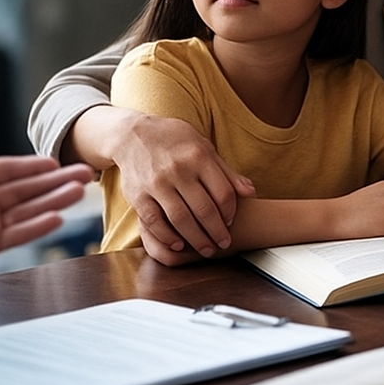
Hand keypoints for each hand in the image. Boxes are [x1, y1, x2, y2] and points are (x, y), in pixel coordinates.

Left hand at [0, 103, 89, 285]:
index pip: (8, 169)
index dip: (32, 165)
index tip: (56, 161)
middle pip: (25, 189)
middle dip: (55, 182)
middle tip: (83, 174)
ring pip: (28, 210)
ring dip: (54, 200)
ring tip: (78, 192)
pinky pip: (18, 234)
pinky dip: (38, 227)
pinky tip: (58, 217)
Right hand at [104, 110, 255, 257]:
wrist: (133, 135)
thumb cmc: (175, 142)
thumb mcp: (204, 148)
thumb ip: (226, 172)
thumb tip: (250, 192)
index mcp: (199, 157)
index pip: (223, 192)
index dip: (230, 212)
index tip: (230, 222)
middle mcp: (178, 170)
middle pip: (204, 209)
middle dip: (217, 231)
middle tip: (224, 243)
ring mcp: (157, 183)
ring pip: (181, 219)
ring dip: (197, 239)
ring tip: (206, 249)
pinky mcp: (138, 195)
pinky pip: (154, 221)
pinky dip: (167, 236)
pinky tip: (178, 245)